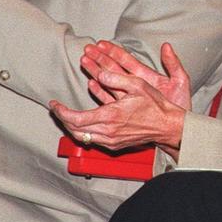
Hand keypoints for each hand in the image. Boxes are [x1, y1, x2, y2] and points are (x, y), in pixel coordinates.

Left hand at [48, 41, 190, 150]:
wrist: (167, 126)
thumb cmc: (155, 106)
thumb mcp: (137, 84)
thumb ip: (115, 78)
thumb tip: (99, 76)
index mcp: (110, 117)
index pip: (75, 118)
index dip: (61, 111)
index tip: (54, 104)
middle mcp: (108, 132)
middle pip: (74, 130)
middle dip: (63, 119)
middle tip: (57, 109)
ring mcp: (111, 141)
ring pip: (82, 137)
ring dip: (72, 126)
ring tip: (67, 115)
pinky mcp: (115, 145)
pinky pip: (93, 139)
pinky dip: (84, 129)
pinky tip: (85, 120)